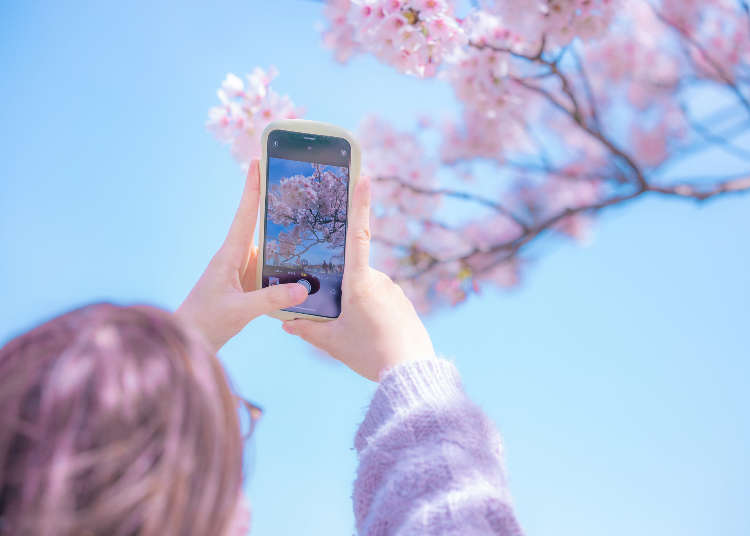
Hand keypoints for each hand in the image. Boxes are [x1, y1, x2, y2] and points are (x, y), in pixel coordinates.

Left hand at [176, 159, 307, 352]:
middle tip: (293, 182)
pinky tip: (303, 265)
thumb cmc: (206, 322)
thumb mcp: (241, 311)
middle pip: (258, 225)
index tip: (257, 162)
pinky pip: (269, 268)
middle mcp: (235, 258)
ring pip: (267, 248)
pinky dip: (284, 264)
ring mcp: (241, 271)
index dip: (251, 188)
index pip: (243, 216)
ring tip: (308, 222)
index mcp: (228, 256)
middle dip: (274, 204)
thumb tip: (303, 289)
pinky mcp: (246, 284)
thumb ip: (272, 300)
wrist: (190, 340)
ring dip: (284, 238)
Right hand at [281, 175, 434, 380]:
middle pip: (351, 272)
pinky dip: (371, 310)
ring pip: (365, 287)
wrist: (411, 372)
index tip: (365, 177)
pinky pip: (380, 297)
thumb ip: (307, 329)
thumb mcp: (333, 343)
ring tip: (356, 332)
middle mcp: (378, 279)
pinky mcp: (402, 301)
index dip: (360, 205)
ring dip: (355, 302)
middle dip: (340, 288)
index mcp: (359, 282)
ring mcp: (393, 289)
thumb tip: (285, 322)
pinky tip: (370, 333)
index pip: (357, 235)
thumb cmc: (369, 354)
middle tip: (338, 317)